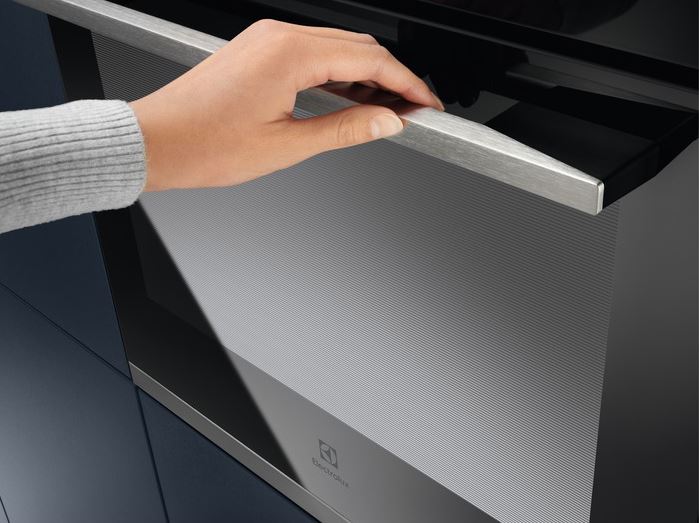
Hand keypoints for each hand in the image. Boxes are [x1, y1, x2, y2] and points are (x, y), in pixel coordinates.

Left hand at [130, 19, 442, 190]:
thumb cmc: (205, 145)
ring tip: (385, 107)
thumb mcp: (287, 146)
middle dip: (392, 75)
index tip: (425, 104)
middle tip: (411, 109)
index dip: (407, 83)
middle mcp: (278, 37)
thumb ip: (346, 130)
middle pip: (358, 45)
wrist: (157, 142)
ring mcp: (266, 39)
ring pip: (336, 46)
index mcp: (289, 54)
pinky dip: (338, 70)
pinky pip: (312, 51)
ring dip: (366, 72)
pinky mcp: (257, 49)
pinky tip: (349, 94)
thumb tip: (387, 121)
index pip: (370, 59)